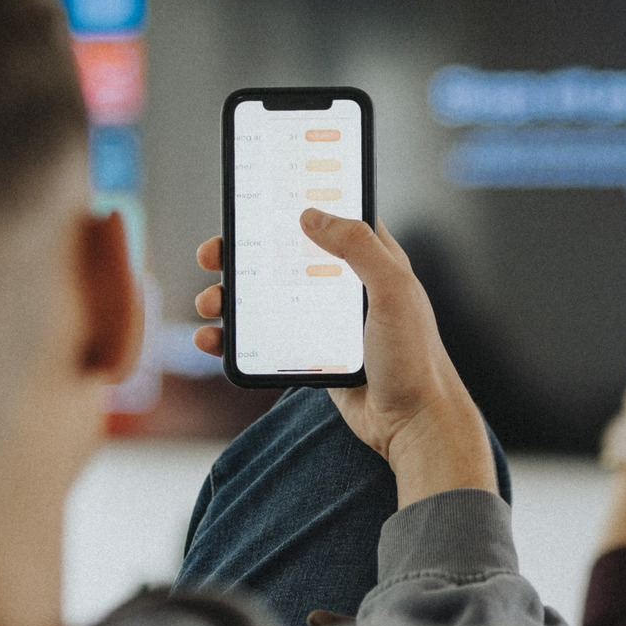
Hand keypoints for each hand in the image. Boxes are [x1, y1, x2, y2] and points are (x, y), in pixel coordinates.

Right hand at [192, 214, 493, 505]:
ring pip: (267, 297)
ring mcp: (326, 322)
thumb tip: (311, 215)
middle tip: (213, 255)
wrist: (415, 425)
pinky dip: (235, 337)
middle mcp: (346, 287)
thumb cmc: (416, 359)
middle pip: (284, 256)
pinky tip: (213, 340)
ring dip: (231, 296)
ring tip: (210, 304)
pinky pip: (266, 338)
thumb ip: (358, 247)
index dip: (292, 205)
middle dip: (243, 253)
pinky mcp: (312, 354)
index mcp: (373, 261)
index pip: (329, 218)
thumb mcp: (393, 291)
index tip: (253, 201)